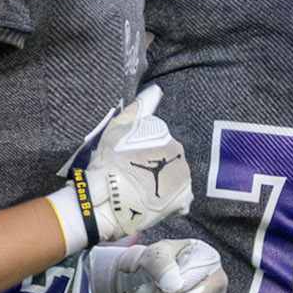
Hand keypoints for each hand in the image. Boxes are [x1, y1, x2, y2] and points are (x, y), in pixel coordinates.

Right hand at [66, 86, 192, 245]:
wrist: (108, 198)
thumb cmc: (109, 161)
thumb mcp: (118, 127)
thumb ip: (139, 107)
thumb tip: (156, 90)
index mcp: (166, 136)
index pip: (160, 143)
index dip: (143, 154)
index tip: (130, 162)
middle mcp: (180, 154)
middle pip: (170, 160)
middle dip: (157, 168)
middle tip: (136, 178)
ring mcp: (184, 177)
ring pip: (176, 178)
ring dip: (165, 183)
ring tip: (143, 192)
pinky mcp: (184, 199)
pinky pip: (181, 199)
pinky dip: (170, 201)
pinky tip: (154, 203)